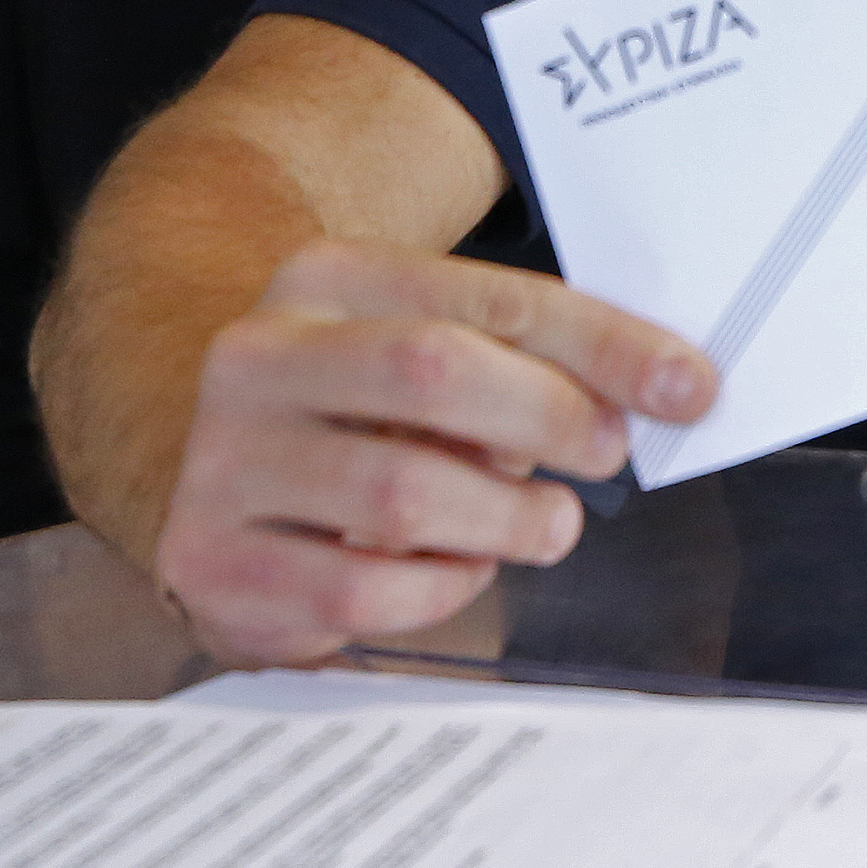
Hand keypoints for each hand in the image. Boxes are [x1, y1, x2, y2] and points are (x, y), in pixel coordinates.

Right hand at [150, 241, 716, 666]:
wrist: (180, 462)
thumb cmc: (350, 408)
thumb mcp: (420, 347)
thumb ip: (522, 356)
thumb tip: (662, 388)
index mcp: (323, 279)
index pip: (488, 296)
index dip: (602, 344)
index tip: (687, 386)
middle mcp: (257, 356)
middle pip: (434, 371)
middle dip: (550, 419)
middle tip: (606, 455)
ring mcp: (222, 460)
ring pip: (401, 492)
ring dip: (505, 518)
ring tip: (544, 523)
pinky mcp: (209, 559)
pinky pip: (361, 589)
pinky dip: (439, 587)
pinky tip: (455, 565)